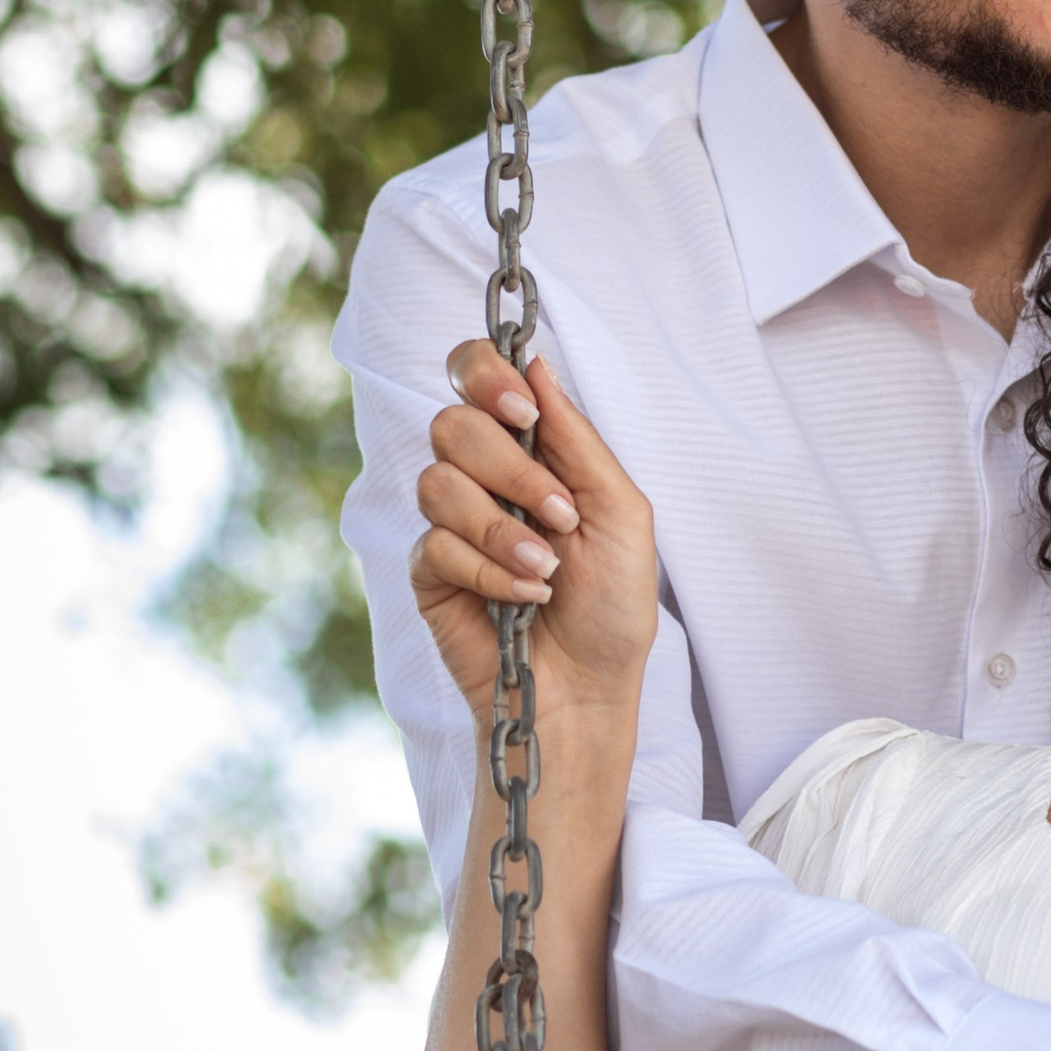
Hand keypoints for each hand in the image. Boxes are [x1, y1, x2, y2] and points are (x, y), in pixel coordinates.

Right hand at [410, 340, 660, 728]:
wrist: (588, 689)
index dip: (485, 374)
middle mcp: (482, 477)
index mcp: (529, 449)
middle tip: (560, 514)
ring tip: (547, 570)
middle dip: (510, 468)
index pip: (475, 374)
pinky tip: (522, 599)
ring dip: (503, 530)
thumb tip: (535, 361)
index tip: (524, 410)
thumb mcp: (621, 512)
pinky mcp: (429, 573)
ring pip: (437, 482)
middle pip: (452, 424)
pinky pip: (435, 545)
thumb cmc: (613, 605)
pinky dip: (488, 572)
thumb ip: (578, 437)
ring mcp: (450, 523)